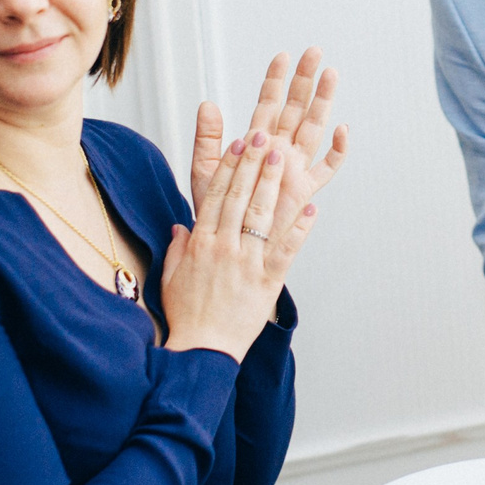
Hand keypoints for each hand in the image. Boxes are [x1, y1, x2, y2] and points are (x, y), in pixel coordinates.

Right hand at [162, 129, 314, 359]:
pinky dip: (300, 229)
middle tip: (265, 135)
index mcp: (200, 243)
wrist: (203, 350)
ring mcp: (247, 263)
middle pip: (239, 197)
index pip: (215, 196)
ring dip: (273, 184)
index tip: (239, 143)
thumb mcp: (171, 277)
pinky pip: (287, 250)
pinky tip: (312, 209)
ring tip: (283, 157)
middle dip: (253, 163)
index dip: (229, 167)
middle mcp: (223, 247)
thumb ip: (177, 248)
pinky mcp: (268, 282)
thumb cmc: (187, 315)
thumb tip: (182, 226)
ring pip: (261, 216)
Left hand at [190, 50, 348, 221]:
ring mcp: (295, 168)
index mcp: (257, 143)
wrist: (227, 243)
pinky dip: (337, 150)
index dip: (275, 80)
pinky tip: (342, 129)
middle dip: (305, 80)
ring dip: (323, 102)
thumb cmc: (216, 211)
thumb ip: (208, 138)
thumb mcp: (206, 170)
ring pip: (314, 128)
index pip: (268, 103)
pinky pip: (327, 167)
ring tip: (331, 74)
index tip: (282, 55)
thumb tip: (207, 103)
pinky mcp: (304, 189)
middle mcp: (280, 150)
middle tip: (314, 52)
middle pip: (296, 108)